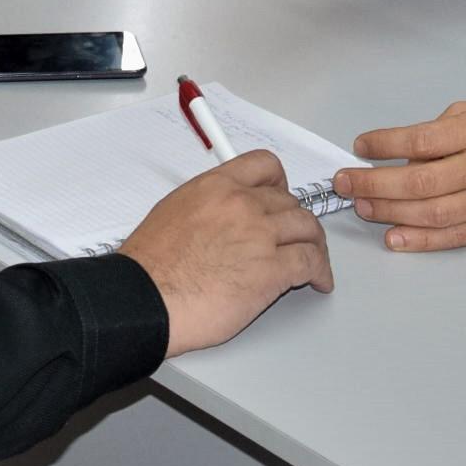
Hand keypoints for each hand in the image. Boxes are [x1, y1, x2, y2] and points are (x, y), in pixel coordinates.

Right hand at [119, 150, 334, 352]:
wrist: (145, 299)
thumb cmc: (150, 268)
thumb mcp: (173, 212)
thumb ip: (207, 206)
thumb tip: (220, 215)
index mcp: (215, 187)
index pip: (264, 166)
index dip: (280, 182)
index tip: (283, 193)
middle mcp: (242, 204)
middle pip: (290, 202)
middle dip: (296, 221)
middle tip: (296, 237)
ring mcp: (260, 235)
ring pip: (308, 229)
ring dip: (314, 245)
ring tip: (314, 260)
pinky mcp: (272, 269)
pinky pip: (311, 261)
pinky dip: (320, 271)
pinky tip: (318, 280)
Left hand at [333, 101, 465, 251]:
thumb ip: (441, 131)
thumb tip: (398, 153)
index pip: (422, 140)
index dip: (386, 145)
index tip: (360, 147)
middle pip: (421, 181)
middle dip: (375, 184)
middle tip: (345, 183)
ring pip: (432, 212)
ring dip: (390, 212)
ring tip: (362, 206)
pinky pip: (453, 236)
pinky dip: (420, 239)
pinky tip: (393, 236)